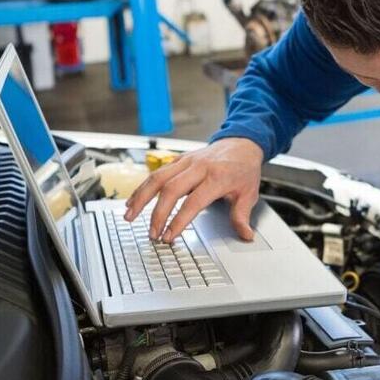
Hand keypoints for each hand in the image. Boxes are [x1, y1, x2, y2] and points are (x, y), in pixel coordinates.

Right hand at [124, 138, 263, 242]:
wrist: (241, 143)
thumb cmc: (244, 168)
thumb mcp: (249, 193)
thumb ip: (242, 216)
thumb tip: (246, 235)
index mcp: (217, 177)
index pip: (193, 202)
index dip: (179, 220)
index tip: (169, 236)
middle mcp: (199, 167)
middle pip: (171, 189)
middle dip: (157, 214)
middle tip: (152, 233)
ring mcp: (187, 161)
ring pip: (158, 178)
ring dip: (141, 198)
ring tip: (129, 216)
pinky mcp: (179, 160)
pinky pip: (157, 172)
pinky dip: (143, 187)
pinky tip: (133, 201)